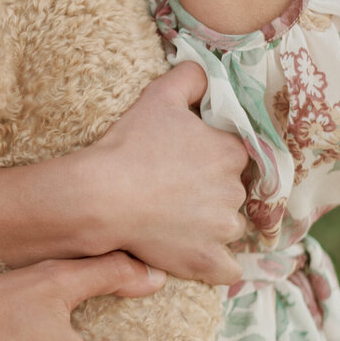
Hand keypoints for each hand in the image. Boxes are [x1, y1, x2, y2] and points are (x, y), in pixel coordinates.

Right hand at [72, 63, 248, 283]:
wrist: (103, 195)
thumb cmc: (130, 144)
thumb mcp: (159, 96)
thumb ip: (192, 77)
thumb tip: (208, 72)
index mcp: (231, 151)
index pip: (236, 153)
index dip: (214, 155)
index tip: (190, 159)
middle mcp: (235, 191)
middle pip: (234, 190)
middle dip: (213, 189)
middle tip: (177, 186)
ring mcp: (223, 229)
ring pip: (231, 226)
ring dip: (213, 223)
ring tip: (179, 217)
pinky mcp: (207, 261)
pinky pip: (228, 268)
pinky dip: (217, 262)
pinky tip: (199, 252)